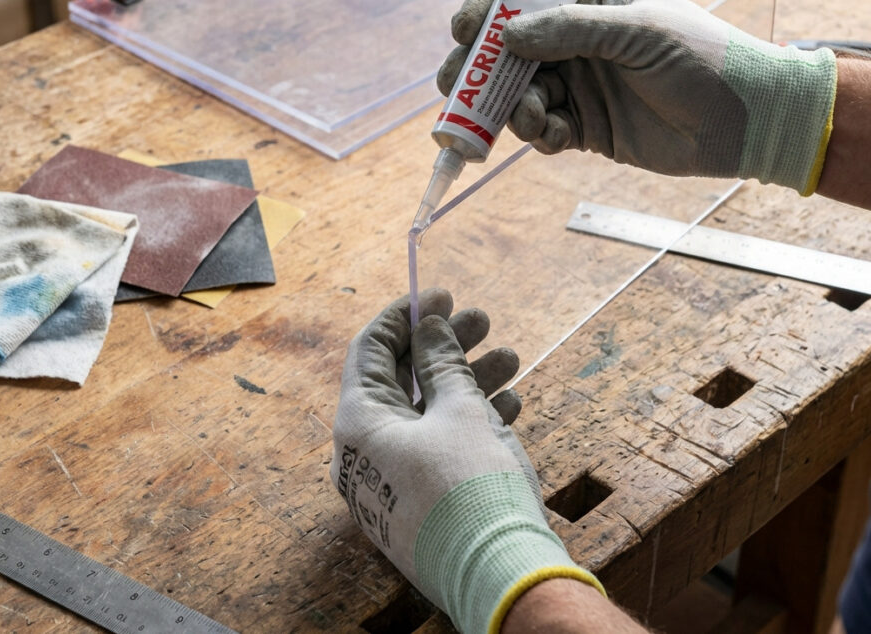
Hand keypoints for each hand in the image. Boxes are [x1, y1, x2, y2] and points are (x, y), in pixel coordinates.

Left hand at [331, 288, 603, 633]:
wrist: (500, 576)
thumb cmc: (471, 483)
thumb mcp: (459, 409)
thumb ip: (440, 361)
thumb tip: (427, 327)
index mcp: (359, 423)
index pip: (370, 349)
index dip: (405, 316)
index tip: (439, 294)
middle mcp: (367, 450)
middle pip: (403, 378)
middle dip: (445, 345)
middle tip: (482, 320)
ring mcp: (394, 478)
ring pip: (428, 410)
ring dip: (467, 379)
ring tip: (510, 357)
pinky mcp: (422, 499)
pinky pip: (439, 444)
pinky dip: (470, 418)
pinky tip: (510, 401)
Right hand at [439, 0, 836, 194]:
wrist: (744, 121)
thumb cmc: (702, 57)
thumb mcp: (637, 31)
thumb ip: (570, 30)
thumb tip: (506, 34)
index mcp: (588, 1)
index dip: (486, 9)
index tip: (464, 30)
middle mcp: (574, 42)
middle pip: (506, 51)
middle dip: (477, 69)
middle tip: (454, 86)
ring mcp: (577, 85)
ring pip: (518, 95)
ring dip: (511, 109)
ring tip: (530, 119)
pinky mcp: (583, 127)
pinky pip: (542, 130)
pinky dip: (540, 135)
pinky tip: (556, 136)